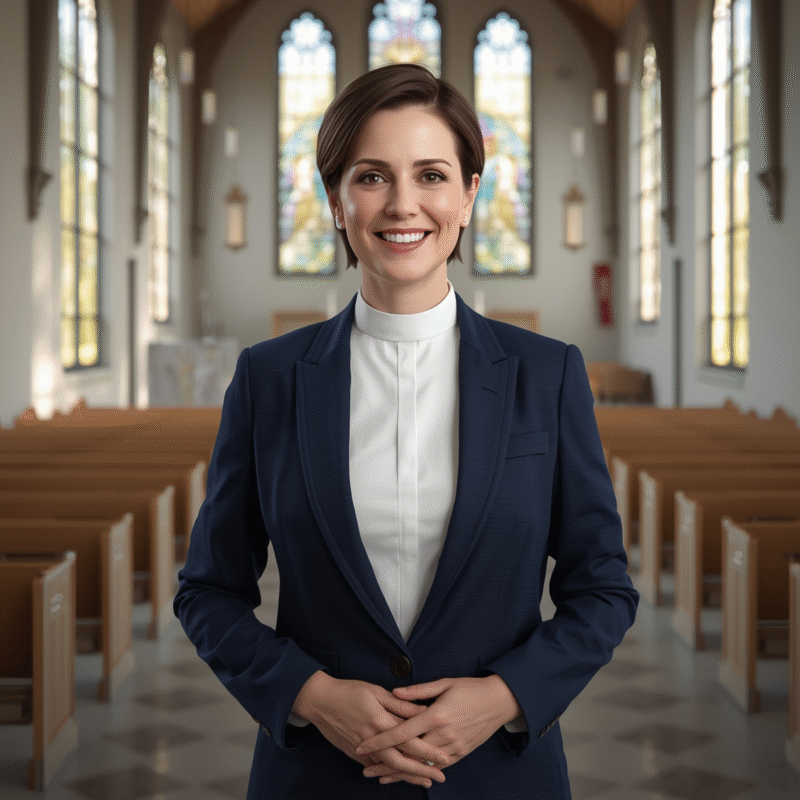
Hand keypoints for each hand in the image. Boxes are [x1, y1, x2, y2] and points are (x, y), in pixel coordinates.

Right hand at [291, 671, 447, 787]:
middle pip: (402, 760)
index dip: (428, 750)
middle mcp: (373, 739)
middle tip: (441, 776)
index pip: (409, 740)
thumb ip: (400, 704)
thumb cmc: (350, 691)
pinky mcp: (355, 754)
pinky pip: (375, 767)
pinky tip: (400, 776)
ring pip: (389, 767)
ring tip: (425, 780)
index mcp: (380, 720)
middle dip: (423, 770)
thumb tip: (423, 709)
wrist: (320, 702)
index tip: (444, 756)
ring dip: (408, 775)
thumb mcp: (376, 691)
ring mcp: (363, 749)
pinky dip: (389, 773)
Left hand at [355, 675, 521, 784]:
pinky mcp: (460, 754)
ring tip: (379, 776)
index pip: (402, 732)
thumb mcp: (444, 683)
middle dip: (385, 763)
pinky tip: (407, 775)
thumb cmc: (470, 688)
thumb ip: (417, 691)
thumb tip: (394, 693)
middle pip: (408, 754)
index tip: (363, 745)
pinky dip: (420, 772)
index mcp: (436, 715)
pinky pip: (436, 767)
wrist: (499, 701)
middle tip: (365, 769)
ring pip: (421, 765)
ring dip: (400, 772)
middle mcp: (443, 735)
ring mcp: (453, 747)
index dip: (380, 741)